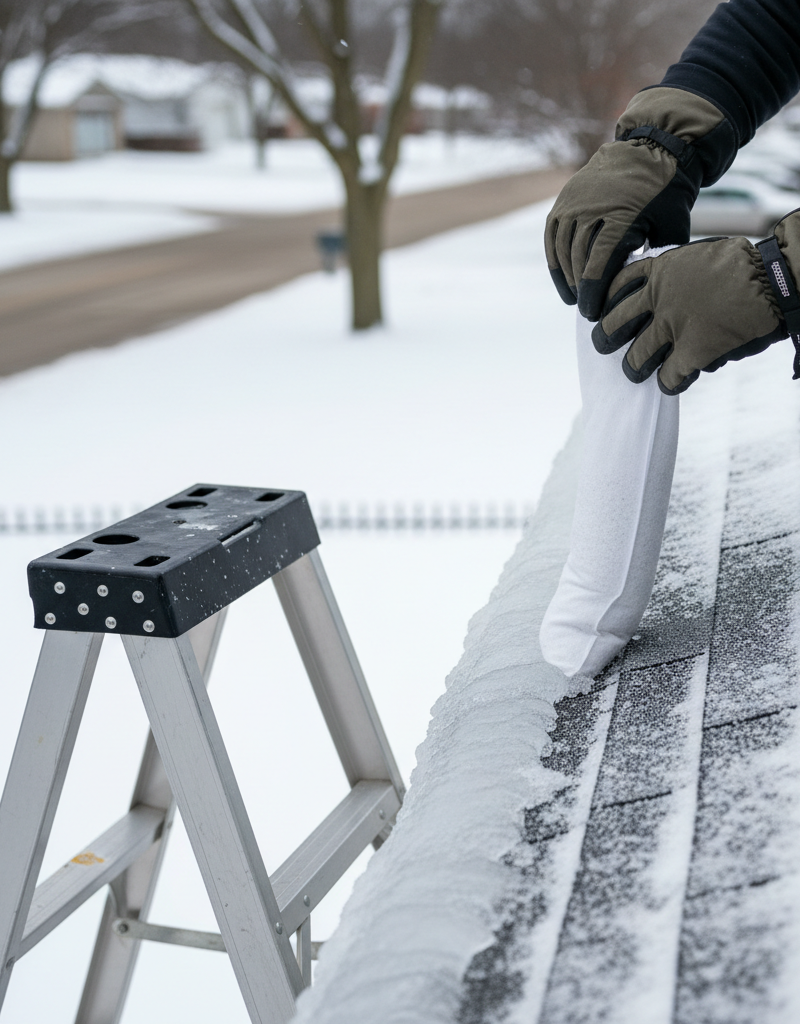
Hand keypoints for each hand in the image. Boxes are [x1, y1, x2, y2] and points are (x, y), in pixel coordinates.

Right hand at [545, 87, 735, 320]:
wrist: (652, 149)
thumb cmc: (667, 194)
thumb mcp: (672, 227)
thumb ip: (656, 259)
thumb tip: (640, 292)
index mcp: (621, 219)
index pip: (598, 267)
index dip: (593, 294)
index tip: (593, 314)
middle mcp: (592, 210)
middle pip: (578, 261)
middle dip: (582, 290)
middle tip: (588, 310)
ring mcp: (575, 204)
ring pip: (563, 250)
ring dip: (568, 278)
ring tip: (576, 296)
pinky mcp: (564, 201)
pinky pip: (553, 237)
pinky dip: (555, 261)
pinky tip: (564, 280)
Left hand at [591, 236, 785, 394]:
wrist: (774, 280)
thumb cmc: (745, 265)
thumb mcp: (699, 257)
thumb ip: (676, 273)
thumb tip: (662, 288)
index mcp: (661, 271)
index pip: (616, 287)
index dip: (606, 302)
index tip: (603, 312)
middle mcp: (659, 299)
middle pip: (613, 325)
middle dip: (605, 338)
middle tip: (605, 345)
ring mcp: (672, 328)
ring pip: (635, 358)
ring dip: (633, 368)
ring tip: (635, 372)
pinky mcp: (691, 353)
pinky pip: (668, 378)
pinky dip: (669, 384)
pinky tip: (673, 383)